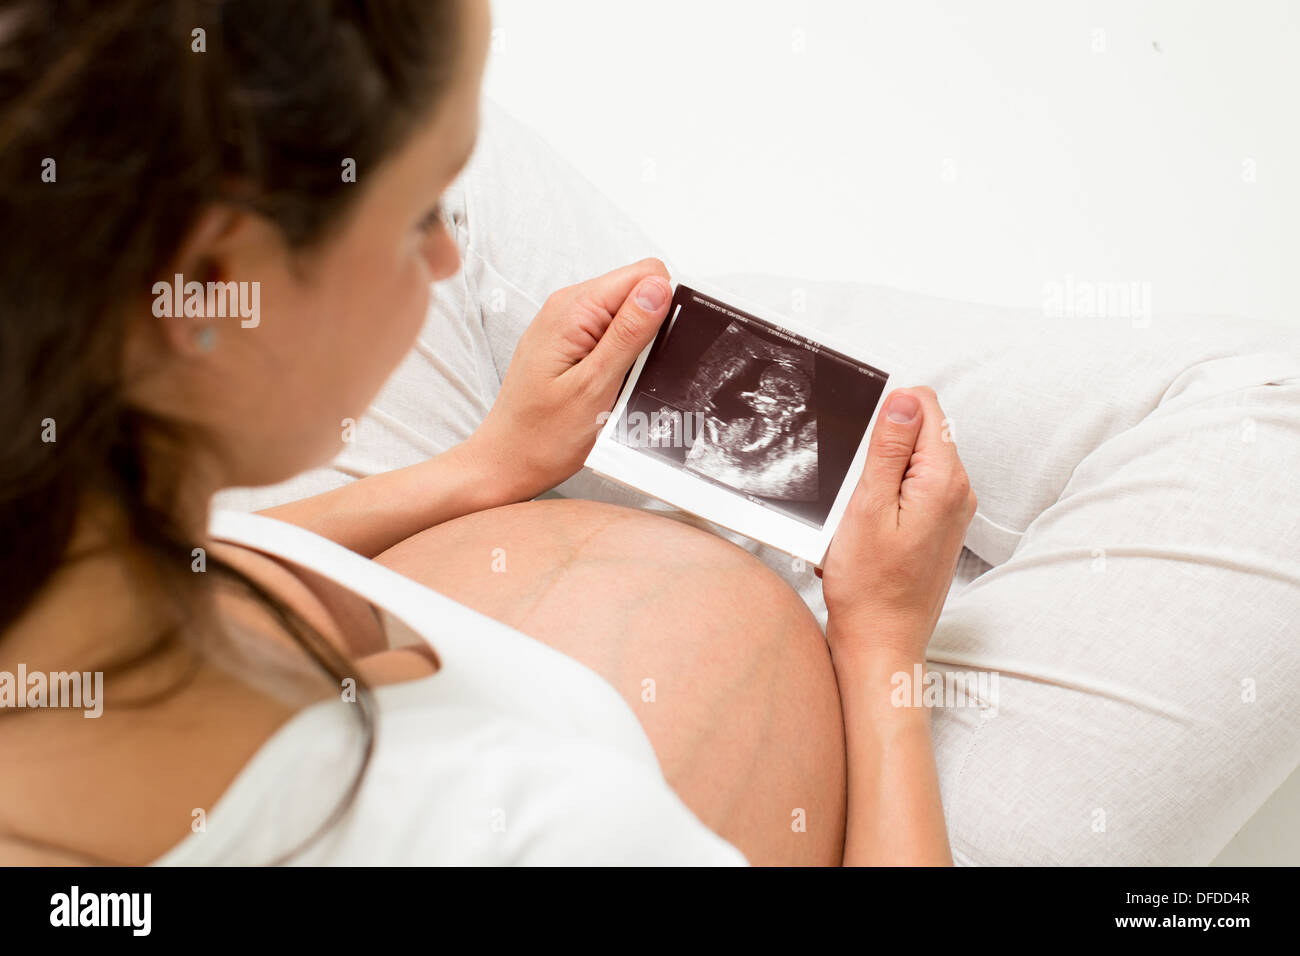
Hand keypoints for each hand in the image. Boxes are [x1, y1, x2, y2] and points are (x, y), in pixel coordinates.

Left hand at [465, 258, 672, 499]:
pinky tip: (609, 387)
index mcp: (574, 308)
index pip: (646, 274)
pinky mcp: (570, 344)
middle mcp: (568, 307)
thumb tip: (659, 287)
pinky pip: (612, 336)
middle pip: (638, 292)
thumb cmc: (543, 436)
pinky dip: (621, 360)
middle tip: (632, 374)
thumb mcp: (595, 386)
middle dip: (651, 330)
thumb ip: (629, 333)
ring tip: (617, 384)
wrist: (507, 464)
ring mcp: (568, 325)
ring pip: (628, 316)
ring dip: (636, 349)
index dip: (664, 307)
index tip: (656, 348)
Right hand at [820, 386, 976, 664]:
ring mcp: (952, 509)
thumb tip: (904, 399)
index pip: (924, 406)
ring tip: (860, 515)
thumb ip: (889, 449)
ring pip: (913, 460)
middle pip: (920, 431)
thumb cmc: (869, 588)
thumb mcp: (868, 507)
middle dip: (880, 447)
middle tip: (855, 489)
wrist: (881, 643)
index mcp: (943, 480)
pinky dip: (885, 497)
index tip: (860, 443)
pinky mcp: (941, 524)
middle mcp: (957, 490)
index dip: (886, 410)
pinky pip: (913, 487)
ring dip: (880, 475)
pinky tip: (868, 528)